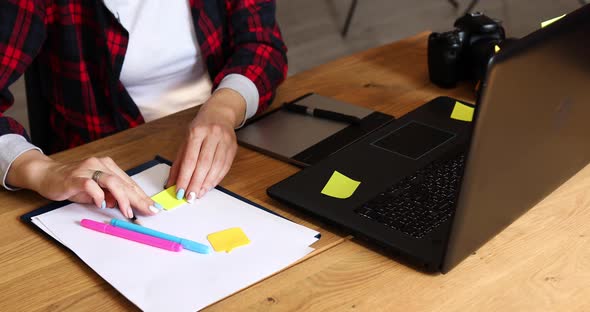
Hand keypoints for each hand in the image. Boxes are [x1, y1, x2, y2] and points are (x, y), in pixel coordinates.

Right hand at [7, 150, 161, 217]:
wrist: (46, 174)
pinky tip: (102, 204)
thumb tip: (124, 206)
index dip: (142, 195)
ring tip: (128, 212)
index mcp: (108, 166)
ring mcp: (88, 170)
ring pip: (112, 182)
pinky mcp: (75, 177)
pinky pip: (90, 185)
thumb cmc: (72, 183)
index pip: (129, 182)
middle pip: (125, 182)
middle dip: (139, 198)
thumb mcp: (95, 191)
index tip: (153, 206)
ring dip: (123, 199)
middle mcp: (100, 164)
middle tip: (149, 210)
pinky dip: (98, 195)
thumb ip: (109, 196)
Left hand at [166, 88, 245, 201]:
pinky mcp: (233, 147)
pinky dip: (216, 179)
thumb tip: (172, 182)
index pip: (190, 159)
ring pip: (216, 167)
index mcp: (197, 132)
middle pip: (203, 165)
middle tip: (190, 197)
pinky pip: (225, 167)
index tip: (180, 191)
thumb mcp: (186, 141)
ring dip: (206, 184)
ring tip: (199, 194)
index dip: (185, 177)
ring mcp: (225, 141)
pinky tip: (209, 186)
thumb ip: (179, 162)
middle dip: (196, 183)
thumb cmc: (200, 127)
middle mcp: (212, 135)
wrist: (220, 114)